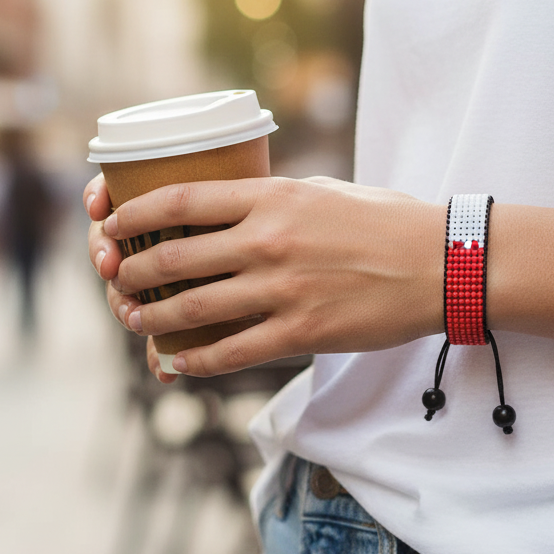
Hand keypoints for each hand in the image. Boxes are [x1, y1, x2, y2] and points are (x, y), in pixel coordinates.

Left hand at [97, 175, 444, 375]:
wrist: (441, 265)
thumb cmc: (387, 222)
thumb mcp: (324, 191)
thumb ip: (273, 202)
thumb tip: (233, 211)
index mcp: (272, 198)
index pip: (180, 200)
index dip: (133, 213)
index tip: (113, 224)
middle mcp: (268, 242)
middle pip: (173, 258)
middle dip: (130, 272)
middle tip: (117, 279)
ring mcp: (283, 290)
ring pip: (193, 309)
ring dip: (151, 318)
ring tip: (135, 319)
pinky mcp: (301, 332)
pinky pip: (231, 352)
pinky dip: (195, 360)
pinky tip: (176, 362)